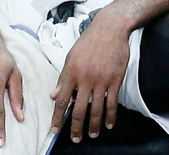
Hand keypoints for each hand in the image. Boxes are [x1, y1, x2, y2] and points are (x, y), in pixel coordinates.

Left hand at [50, 14, 130, 142]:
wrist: (109, 29)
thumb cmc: (88, 42)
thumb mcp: (71, 57)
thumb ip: (63, 78)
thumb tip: (54, 95)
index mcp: (71, 72)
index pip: (62, 100)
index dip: (57, 117)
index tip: (55, 129)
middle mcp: (85, 79)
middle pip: (79, 109)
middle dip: (76, 127)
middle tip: (75, 139)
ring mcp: (101, 81)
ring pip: (96, 109)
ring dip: (94, 125)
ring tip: (92, 135)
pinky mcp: (115, 80)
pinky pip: (112, 103)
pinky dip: (111, 116)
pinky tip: (109, 125)